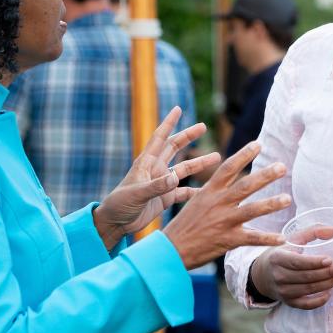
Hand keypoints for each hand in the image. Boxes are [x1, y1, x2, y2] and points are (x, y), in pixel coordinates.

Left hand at [94, 107, 219, 248]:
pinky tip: (209, 190)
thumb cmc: (119, 205)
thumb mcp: (137, 194)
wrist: (115, 223)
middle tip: (203, 126)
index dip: (168, 123)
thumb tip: (175, 177)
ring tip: (217, 156)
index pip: (159, 138)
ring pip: (184, 169)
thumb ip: (156, 186)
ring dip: (199, 163)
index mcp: (146, 163)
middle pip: (175, 148)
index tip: (178, 109)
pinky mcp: (165, 198)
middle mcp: (156, 170)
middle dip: (188, 136)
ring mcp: (162, 183)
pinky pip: (184, 192)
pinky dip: (196, 191)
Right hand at [162, 140, 289, 268]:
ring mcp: (223, 221)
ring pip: (251, 210)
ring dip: (270, 204)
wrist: (171, 250)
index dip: (243, 155)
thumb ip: (214, 190)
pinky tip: (283, 238)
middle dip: (264, 176)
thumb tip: (228, 176)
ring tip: (287, 198)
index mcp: (210, 191)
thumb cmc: (185, 225)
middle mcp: (218, 203)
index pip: (228, 168)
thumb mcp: (196, 201)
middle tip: (282, 166)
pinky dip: (268, 239)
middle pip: (245, 186)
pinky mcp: (228, 240)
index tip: (259, 144)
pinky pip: (252, 238)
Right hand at [249, 245, 332, 309]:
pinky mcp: (288, 302)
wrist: (262, 274)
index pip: (298, 262)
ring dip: (329, 284)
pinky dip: (319, 300)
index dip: (315, 262)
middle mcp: (279, 276)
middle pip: (307, 276)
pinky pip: (306, 304)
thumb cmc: (281, 253)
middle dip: (328, 272)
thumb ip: (313, 231)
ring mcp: (283, 291)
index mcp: (278, 258)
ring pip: (309, 289)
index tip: (331, 260)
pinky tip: (331, 292)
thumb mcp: (292, 239)